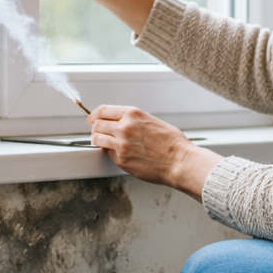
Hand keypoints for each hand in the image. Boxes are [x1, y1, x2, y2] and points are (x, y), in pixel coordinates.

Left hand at [88, 105, 221, 197]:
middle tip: (97, 132)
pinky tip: (119, 153)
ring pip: (97, 138)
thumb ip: (134, 121)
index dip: (94, 115)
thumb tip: (121, 123)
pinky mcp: (121, 160)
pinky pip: (107, 153)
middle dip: (95, 128)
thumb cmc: (172, 143)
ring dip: (97, 140)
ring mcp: (121, 144)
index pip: (103, 110)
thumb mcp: (152, 121)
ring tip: (102, 143)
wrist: (179, 161)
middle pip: (96, 124)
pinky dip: (110, 153)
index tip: (92, 119)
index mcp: (133, 114)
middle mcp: (124, 127)